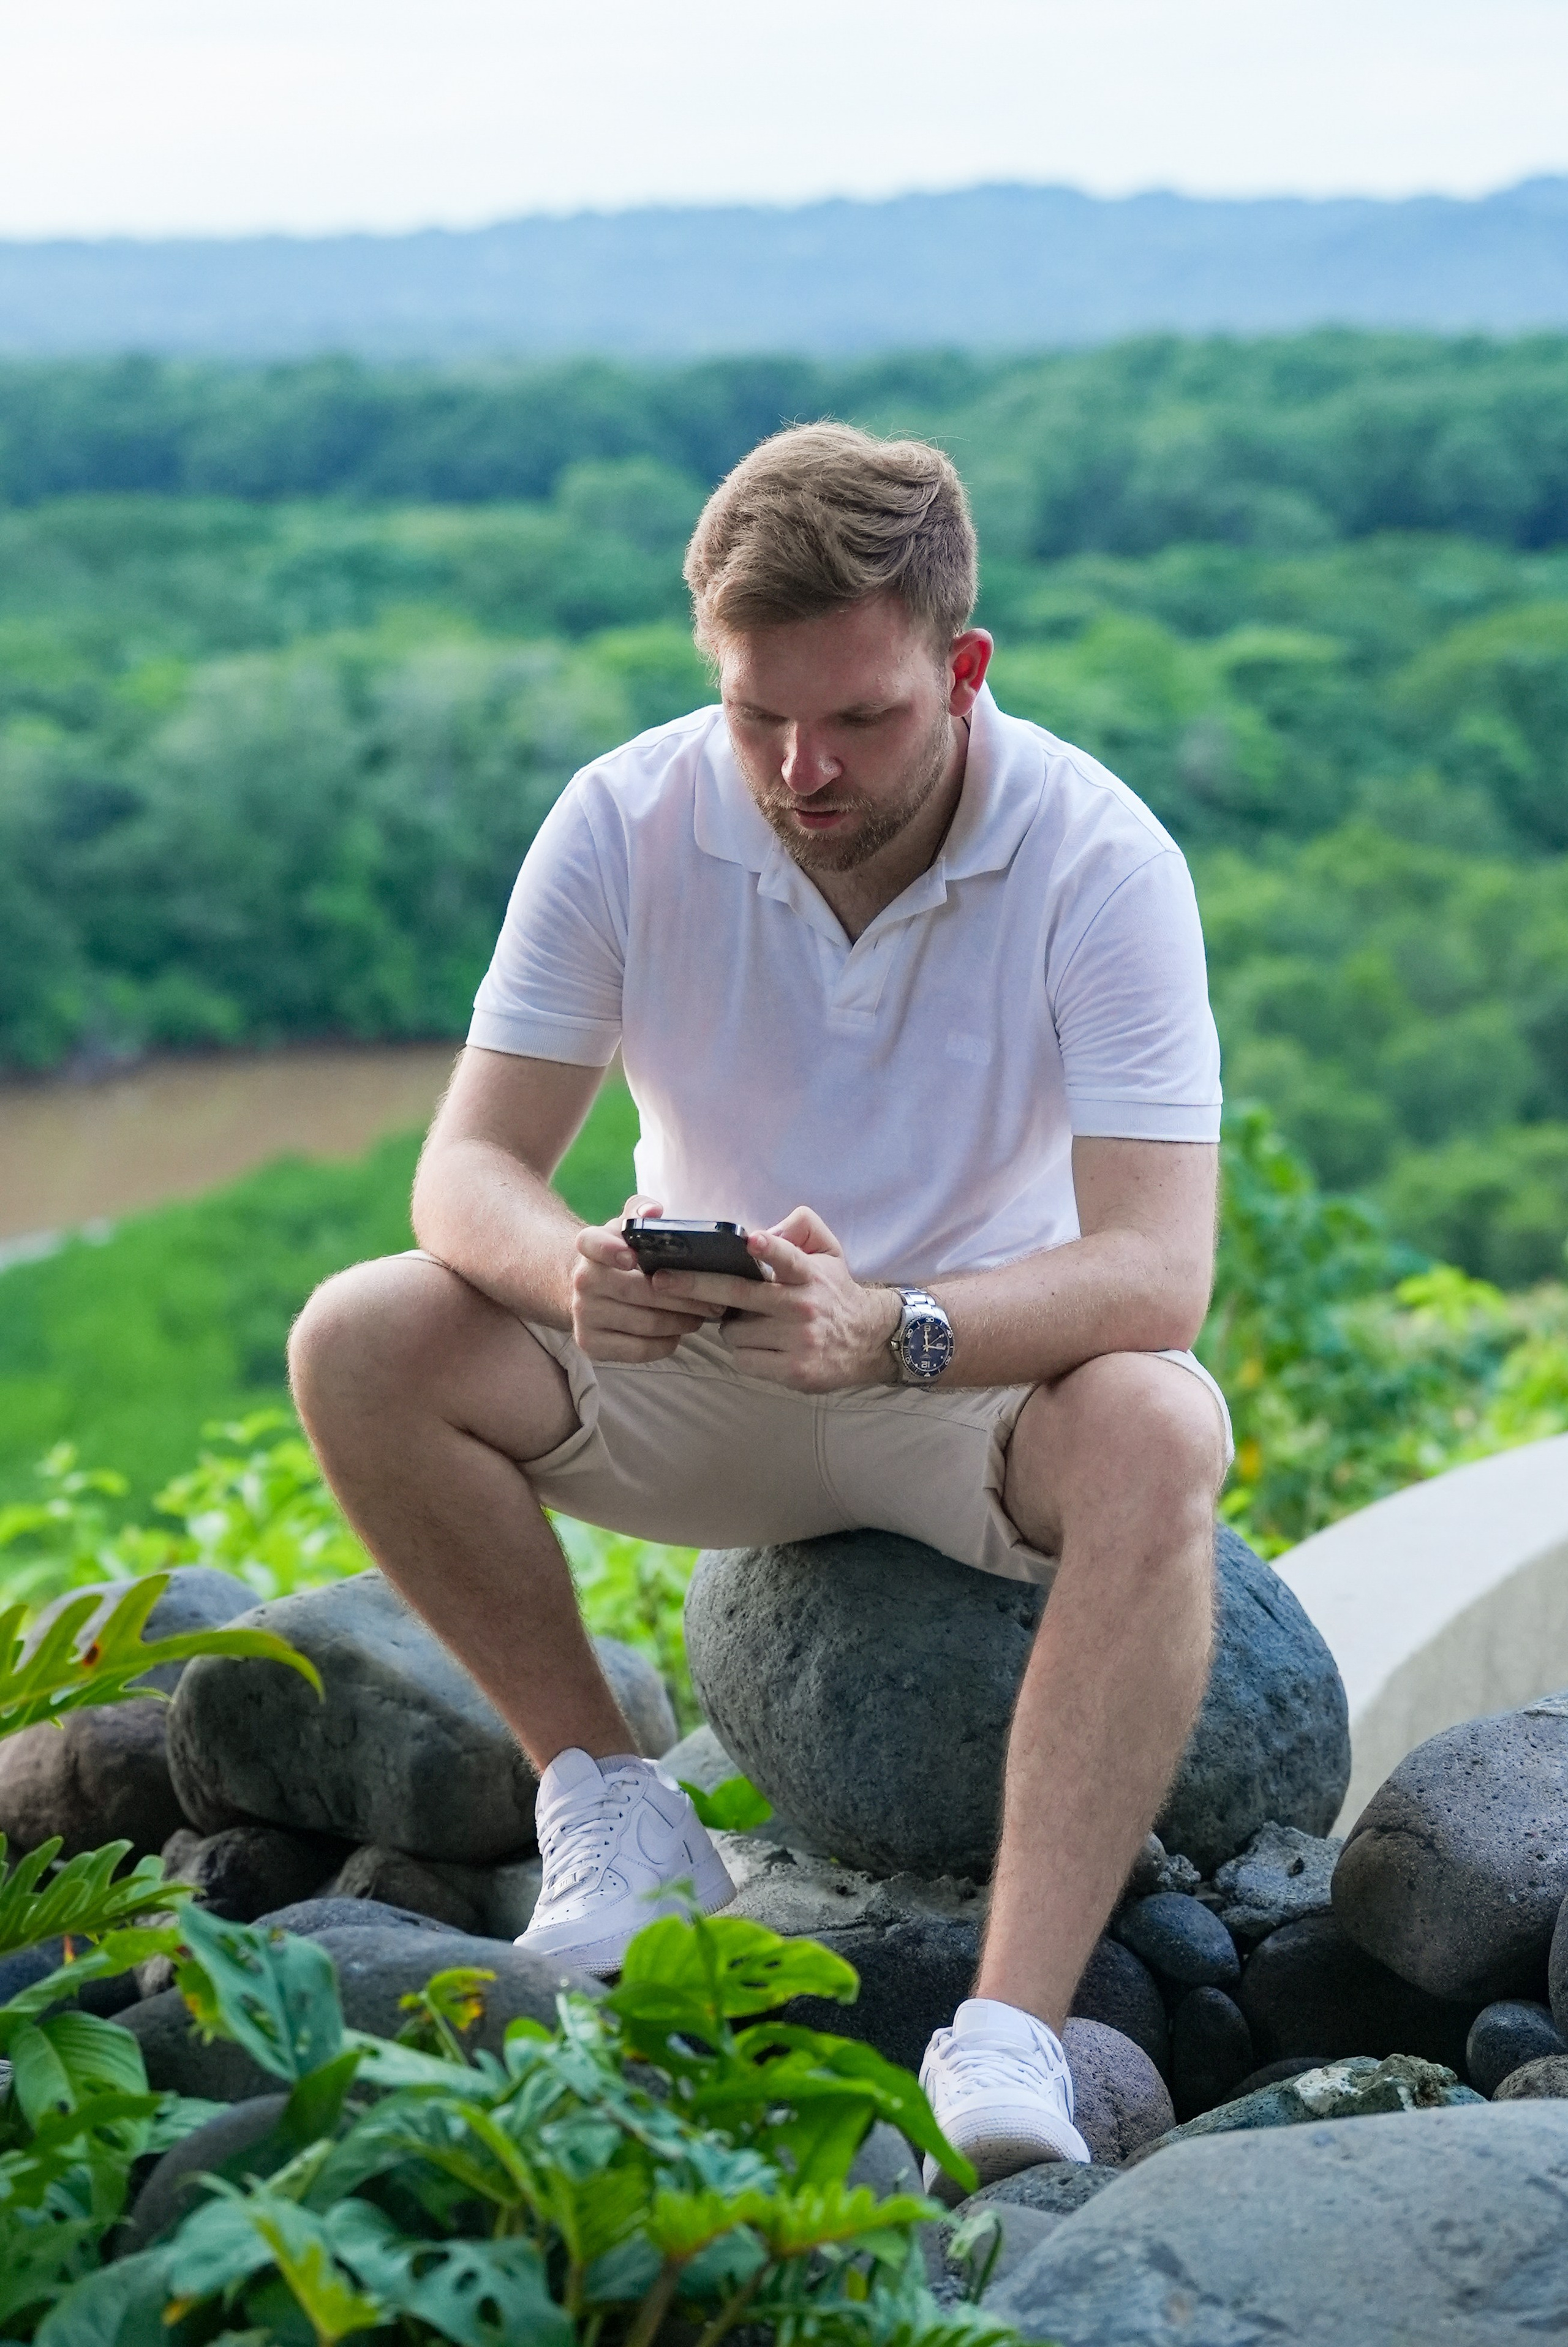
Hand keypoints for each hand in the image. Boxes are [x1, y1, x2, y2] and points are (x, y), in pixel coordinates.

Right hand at [571, 1195, 718, 1362]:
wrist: (591, 1292)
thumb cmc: (623, 1255)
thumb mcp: (628, 1228)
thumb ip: (641, 1212)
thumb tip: (654, 1210)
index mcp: (589, 1245)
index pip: (592, 1243)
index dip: (611, 1250)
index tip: (632, 1257)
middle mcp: (582, 1280)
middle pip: (640, 1292)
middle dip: (684, 1298)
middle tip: (715, 1301)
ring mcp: (583, 1315)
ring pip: (646, 1324)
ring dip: (682, 1322)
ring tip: (703, 1316)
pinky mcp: (590, 1344)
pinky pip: (640, 1349)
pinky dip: (666, 1343)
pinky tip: (679, 1333)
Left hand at [649, 1206, 901, 1391]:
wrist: (868, 1340)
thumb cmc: (834, 1292)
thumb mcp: (828, 1252)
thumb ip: (802, 1228)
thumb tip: (763, 1230)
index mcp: (809, 1275)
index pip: (789, 1258)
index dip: (770, 1249)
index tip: (750, 1240)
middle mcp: (803, 1306)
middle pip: (740, 1295)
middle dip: (696, 1286)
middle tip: (661, 1280)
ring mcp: (798, 1341)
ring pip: (735, 1332)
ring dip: (732, 1327)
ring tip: (752, 1323)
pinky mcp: (794, 1370)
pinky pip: (744, 1359)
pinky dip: (744, 1353)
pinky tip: (761, 1346)